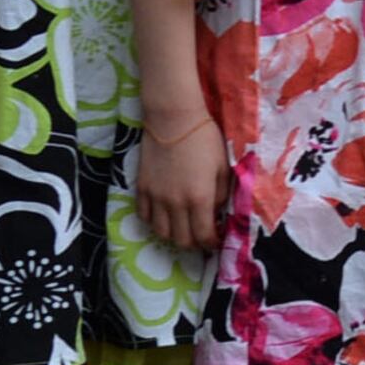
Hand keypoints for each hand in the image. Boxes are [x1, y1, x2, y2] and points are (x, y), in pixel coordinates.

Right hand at [138, 117, 226, 250]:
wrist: (173, 121)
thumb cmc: (205, 140)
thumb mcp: (223, 168)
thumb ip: (222, 195)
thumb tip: (217, 212)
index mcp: (199, 198)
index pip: (203, 236)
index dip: (211, 243)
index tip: (216, 240)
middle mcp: (175, 203)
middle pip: (181, 240)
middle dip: (194, 244)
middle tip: (201, 236)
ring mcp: (155, 197)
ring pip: (161, 233)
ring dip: (174, 236)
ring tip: (183, 228)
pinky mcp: (141, 189)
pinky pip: (144, 216)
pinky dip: (154, 222)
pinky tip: (164, 216)